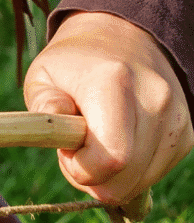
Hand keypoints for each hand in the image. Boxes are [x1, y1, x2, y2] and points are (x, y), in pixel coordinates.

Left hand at [24, 12, 192, 204]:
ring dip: (109, 176)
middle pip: (123, 181)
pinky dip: (129, 172)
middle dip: (90, 178)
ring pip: (138, 184)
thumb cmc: (74, 65)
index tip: (66, 149)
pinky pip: (152, 176)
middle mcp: (154, 100)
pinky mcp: (184, 133)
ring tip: (96, 143)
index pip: (110, 159)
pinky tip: (118, 145)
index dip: (79, 169)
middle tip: (76, 149)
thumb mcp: (42, 76)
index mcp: (114, 84)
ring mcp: (174, 118)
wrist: (123, 39)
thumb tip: (57, 133)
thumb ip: (43, 107)